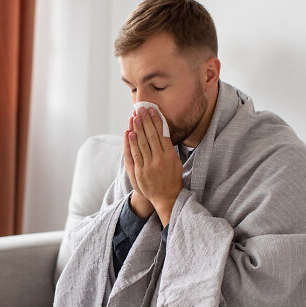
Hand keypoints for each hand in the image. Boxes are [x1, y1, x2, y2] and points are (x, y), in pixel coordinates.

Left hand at [128, 107, 182, 225]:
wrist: (167, 197)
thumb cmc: (172, 177)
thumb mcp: (176, 162)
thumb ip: (169, 148)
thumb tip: (163, 133)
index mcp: (170, 155)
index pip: (162, 134)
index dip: (156, 121)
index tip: (153, 111)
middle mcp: (160, 159)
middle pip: (151, 136)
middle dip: (146, 121)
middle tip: (141, 109)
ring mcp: (149, 165)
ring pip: (142, 143)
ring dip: (138, 129)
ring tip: (135, 117)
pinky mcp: (140, 171)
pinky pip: (135, 154)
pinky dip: (132, 143)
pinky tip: (130, 133)